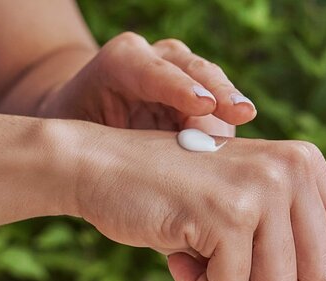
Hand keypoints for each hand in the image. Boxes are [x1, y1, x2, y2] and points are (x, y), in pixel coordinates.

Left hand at [39, 32, 254, 135]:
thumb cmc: (81, 128)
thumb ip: (105, 145)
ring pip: (213, 84)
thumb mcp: (80, 134)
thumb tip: (136, 175)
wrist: (90, 117)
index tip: (202, 106)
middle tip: (238, 112)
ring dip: (230, 105)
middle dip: (216, 90)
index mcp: (122, 62)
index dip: (177, 87)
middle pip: (192, 70)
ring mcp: (184, 74)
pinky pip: (222, 109)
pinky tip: (242, 143)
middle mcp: (157, 59)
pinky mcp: (203, 96)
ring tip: (245, 121)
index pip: (151, 69)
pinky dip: (231, 126)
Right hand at [74, 128, 325, 280]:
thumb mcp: (252, 220)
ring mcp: (263, 188)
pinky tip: (180, 254)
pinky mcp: (228, 214)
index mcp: (307, 165)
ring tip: (203, 255)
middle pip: (323, 277)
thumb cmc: (180, 200)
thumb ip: (303, 254)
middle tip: (233, 273)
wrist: (105, 167)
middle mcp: (294, 169)